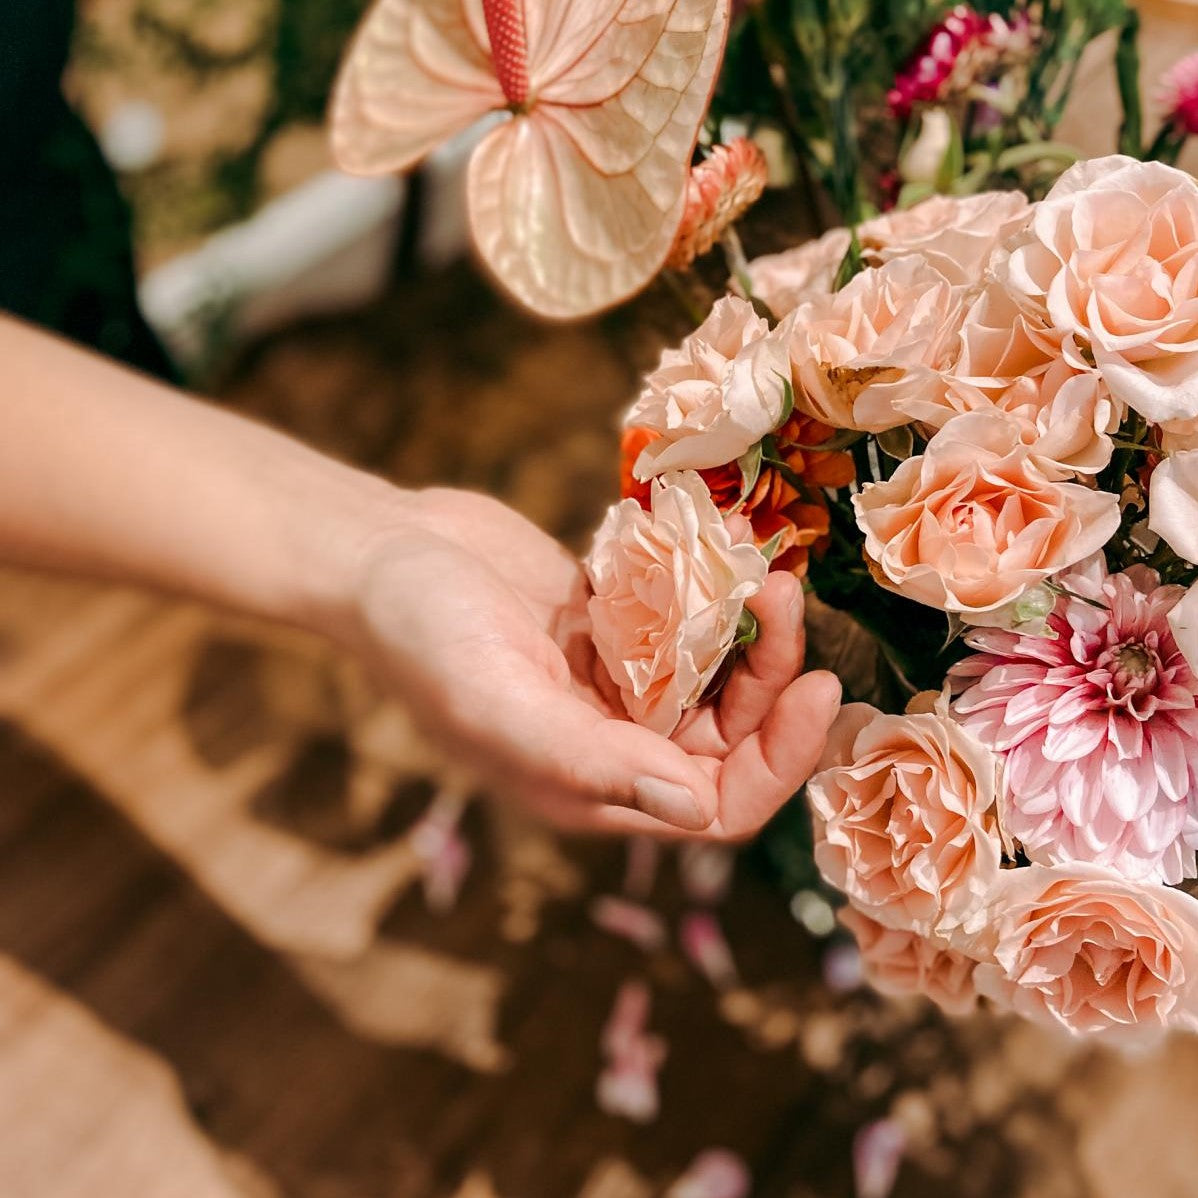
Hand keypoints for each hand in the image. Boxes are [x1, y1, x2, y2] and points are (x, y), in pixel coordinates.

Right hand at [345, 489, 841, 838]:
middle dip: (773, 678)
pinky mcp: (613, 626)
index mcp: (591, 786)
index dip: (779, 761)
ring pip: (717, 677)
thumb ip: (594, 762)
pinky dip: (713, 594)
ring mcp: (616, 682)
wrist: (383, 553)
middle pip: (731, 736)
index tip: (818, 689)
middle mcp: (613, 743)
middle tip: (784, 600)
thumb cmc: (424, 636)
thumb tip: (700, 812)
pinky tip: (724, 552)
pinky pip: (687, 622)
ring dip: (751, 632)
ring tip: (763, 572)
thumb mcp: (501, 705)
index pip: (718, 804)